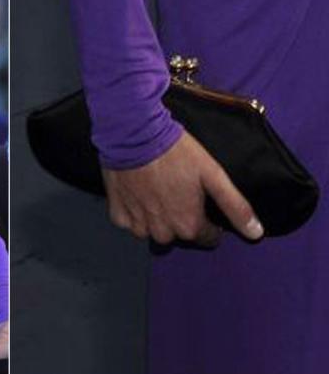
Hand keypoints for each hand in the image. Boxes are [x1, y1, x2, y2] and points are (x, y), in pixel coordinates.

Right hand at [102, 130, 263, 245]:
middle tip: (179, 194)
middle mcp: (162, 231)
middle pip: (178, 236)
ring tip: (158, 195)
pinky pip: (129, 224)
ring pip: (152, 233)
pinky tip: (138, 195)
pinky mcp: (117, 212)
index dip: (210, 223)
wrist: (134, 134)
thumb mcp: (213, 174)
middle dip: (182, 220)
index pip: (206, 239)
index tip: (203, 203)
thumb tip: (256, 233)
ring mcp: (137, 223)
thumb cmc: (176, 153)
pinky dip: (135, 214)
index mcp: (187, 224)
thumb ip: (235, 206)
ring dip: (158, 220)